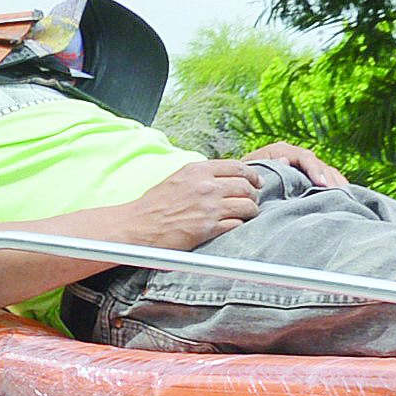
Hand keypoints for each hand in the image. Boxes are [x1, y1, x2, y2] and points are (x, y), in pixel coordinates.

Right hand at [113, 157, 263, 254]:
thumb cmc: (154, 204)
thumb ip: (200, 175)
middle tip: (252, 201)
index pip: (238, 167)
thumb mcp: (177, 178)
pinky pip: (237, 224)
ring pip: (247, 206)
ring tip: (246, 215)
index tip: (257, 182)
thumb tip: (222, 177)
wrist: (139, 226)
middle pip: (246, 186)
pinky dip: (239, 225)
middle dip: (253, 194)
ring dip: (250, 211)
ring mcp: (209, 207)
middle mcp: (207, 186)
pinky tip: (234, 226)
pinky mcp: (209, 228)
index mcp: (198, 170)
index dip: (252, 175)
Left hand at [242, 141, 352, 190]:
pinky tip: (346, 201)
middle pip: (319, 166)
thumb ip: (264, 169)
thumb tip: (286, 162)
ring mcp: (303, 169)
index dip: (314, 169)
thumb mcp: (248, 175)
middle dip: (330, 180)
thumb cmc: (240, 183)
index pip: (304, 157)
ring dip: (337, 186)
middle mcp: (294, 157)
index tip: (321, 184)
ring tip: (346, 199)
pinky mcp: (308, 181)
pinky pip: (328, 183)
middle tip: (339, 194)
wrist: (236, 190)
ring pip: (327, 174)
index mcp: (279, 151)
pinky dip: (337, 190)